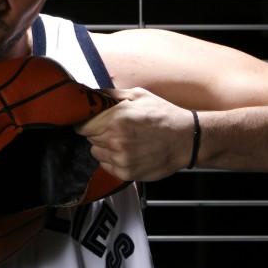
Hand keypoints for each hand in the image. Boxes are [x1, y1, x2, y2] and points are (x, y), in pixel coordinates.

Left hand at [75, 88, 195, 181]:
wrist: (185, 139)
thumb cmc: (162, 114)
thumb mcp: (138, 95)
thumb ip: (109, 95)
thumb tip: (88, 95)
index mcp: (115, 118)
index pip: (81, 125)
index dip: (87, 121)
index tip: (94, 121)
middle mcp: (114, 140)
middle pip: (89, 138)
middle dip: (98, 132)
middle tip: (117, 129)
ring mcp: (120, 158)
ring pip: (96, 152)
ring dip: (105, 147)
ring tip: (125, 141)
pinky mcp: (125, 173)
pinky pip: (106, 165)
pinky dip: (113, 160)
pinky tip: (129, 152)